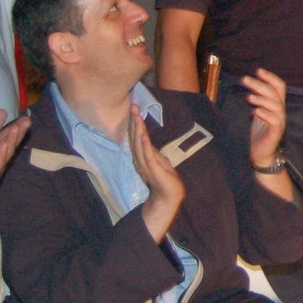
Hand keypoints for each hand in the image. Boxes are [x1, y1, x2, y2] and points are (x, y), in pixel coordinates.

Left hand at [0, 109, 30, 215]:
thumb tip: (3, 111)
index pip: (8, 134)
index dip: (17, 126)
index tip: (26, 117)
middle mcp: (0, 154)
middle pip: (11, 142)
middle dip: (18, 132)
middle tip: (27, 121)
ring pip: (6, 151)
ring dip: (11, 141)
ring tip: (16, 129)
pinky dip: (1, 155)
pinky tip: (4, 147)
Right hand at [129, 105, 183, 241]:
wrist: (169, 196)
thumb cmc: (165, 179)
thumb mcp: (158, 161)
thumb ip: (151, 150)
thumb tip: (146, 139)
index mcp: (142, 156)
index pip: (136, 137)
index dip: (134, 123)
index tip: (133, 108)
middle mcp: (141, 159)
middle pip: (135, 137)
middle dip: (133, 122)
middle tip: (132, 106)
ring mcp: (146, 164)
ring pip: (139, 144)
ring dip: (138, 130)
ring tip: (136, 117)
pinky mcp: (153, 169)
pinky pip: (148, 156)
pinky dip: (146, 146)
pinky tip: (144, 136)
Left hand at [241, 69, 287, 166]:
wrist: (262, 154)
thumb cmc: (260, 133)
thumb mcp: (259, 113)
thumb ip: (258, 101)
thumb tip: (251, 88)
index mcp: (277, 105)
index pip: (279, 87)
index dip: (270, 77)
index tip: (258, 70)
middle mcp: (280, 111)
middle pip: (274, 93)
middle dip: (259, 84)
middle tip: (244, 80)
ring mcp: (280, 122)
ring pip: (276, 105)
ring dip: (261, 99)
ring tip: (248, 97)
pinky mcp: (276, 133)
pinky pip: (275, 121)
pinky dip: (265, 114)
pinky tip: (255, 112)